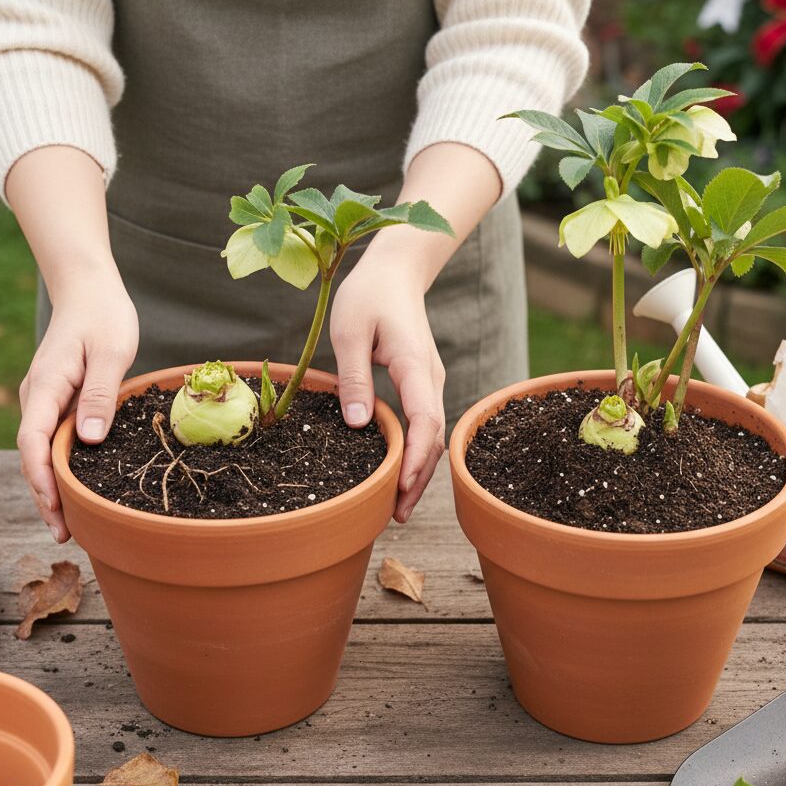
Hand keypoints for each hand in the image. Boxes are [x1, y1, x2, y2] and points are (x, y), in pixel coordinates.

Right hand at [18, 273, 137, 541]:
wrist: (90, 290)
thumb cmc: (103, 315)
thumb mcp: (111, 352)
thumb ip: (101, 395)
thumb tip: (90, 440)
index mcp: (47, 386)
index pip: (34, 442)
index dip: (42, 479)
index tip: (55, 509)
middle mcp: (39, 396)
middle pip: (34, 454)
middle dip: (45, 495)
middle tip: (64, 533)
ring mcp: (47, 398)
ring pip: (43, 449)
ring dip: (52, 484)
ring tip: (70, 521)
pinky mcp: (60, 398)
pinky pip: (55, 437)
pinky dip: (61, 464)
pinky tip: (78, 484)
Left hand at [330, 259, 444, 523]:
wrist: (396, 271)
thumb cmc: (368, 295)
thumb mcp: (350, 332)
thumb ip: (354, 378)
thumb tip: (359, 426)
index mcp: (414, 364)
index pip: (425, 419)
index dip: (415, 457)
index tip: (400, 486)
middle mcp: (431, 377)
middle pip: (435, 436)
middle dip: (419, 477)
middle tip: (395, 515)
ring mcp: (430, 381)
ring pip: (434, 433)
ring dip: (419, 469)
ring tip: (398, 506)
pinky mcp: (423, 382)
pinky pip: (426, 423)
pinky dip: (417, 451)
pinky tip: (400, 472)